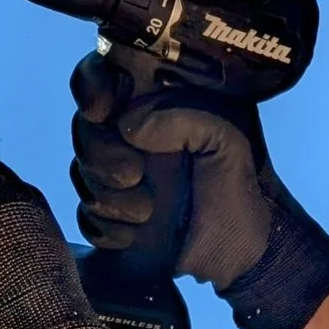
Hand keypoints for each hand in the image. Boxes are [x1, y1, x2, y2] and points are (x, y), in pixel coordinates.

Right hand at [70, 52, 328, 328]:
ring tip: (147, 211)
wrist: (247, 254)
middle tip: (134, 174)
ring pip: (81, 171)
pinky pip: (86, 216)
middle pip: (84, 127)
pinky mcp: (114, 217)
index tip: (100, 110)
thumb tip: (130, 126)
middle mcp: (134, 134)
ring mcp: (120, 175)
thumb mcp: (228, 139)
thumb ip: (184, 118)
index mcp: (158, 103)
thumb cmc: (243, 189)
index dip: (92, 86)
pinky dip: (106, 228)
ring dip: (109, 196)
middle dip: (101, 153)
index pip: (105, 74)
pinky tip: (135, 235)